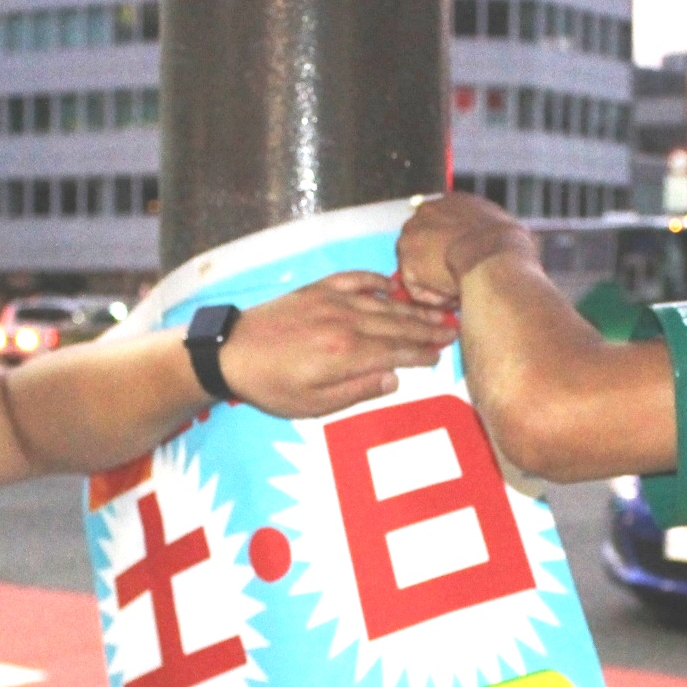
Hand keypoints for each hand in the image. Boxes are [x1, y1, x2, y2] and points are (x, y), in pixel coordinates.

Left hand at [219, 271, 456, 416]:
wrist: (231, 352)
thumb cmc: (271, 387)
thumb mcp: (313, 405)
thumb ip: (357, 391)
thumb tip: (395, 378)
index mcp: (345, 355)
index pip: (397, 352)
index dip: (422, 353)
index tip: (443, 354)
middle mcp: (344, 323)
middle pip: (397, 325)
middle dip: (428, 328)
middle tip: (454, 330)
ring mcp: (331, 302)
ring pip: (382, 303)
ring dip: (411, 308)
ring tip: (436, 311)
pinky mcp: (317, 290)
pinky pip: (355, 280)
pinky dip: (376, 282)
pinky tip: (391, 287)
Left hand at [397, 193, 538, 305]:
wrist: (496, 259)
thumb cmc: (511, 248)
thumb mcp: (506, 230)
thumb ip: (490, 233)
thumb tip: (504, 244)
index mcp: (453, 201)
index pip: (443, 228)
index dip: (453, 252)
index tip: (467, 267)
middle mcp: (427, 210)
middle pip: (425, 246)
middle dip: (439, 268)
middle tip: (462, 283)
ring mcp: (412, 234)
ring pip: (421, 269)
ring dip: (438, 284)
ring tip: (463, 290)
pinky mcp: (406, 260)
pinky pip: (417, 289)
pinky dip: (434, 299)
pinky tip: (454, 295)